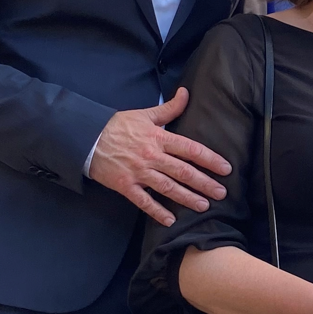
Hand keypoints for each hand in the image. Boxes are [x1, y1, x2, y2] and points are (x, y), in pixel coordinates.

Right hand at [88, 88, 231, 226]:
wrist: (86, 138)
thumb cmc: (118, 126)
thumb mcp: (145, 114)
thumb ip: (169, 108)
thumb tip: (186, 93)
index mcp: (158, 138)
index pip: (190, 149)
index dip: (210, 159)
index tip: (225, 168)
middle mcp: (151, 156)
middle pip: (183, 171)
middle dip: (204, 183)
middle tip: (221, 193)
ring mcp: (138, 172)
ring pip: (168, 188)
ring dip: (187, 198)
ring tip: (204, 206)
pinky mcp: (125, 185)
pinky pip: (144, 201)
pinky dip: (157, 211)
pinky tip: (171, 220)